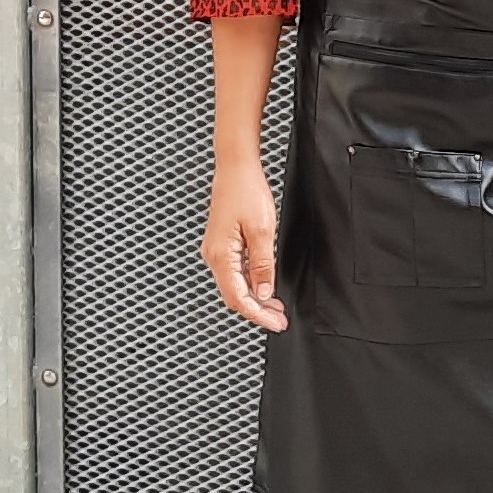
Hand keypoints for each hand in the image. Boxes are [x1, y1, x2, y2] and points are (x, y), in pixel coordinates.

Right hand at [201, 154, 288, 329]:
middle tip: (279, 319)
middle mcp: (214, 256)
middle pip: (234, 295)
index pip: (239, 298)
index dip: (258, 314)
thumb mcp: (262, 231)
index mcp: (221, 255)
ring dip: (255, 298)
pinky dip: (250, 283)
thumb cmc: (246, 192)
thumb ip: (263, 264)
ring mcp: (216, 250)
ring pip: (234, 285)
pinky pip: (234, 272)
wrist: (236, 169)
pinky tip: (264, 286)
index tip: (276, 323)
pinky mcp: (222, 244)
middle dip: (257, 311)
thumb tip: (263, 291)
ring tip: (275, 307)